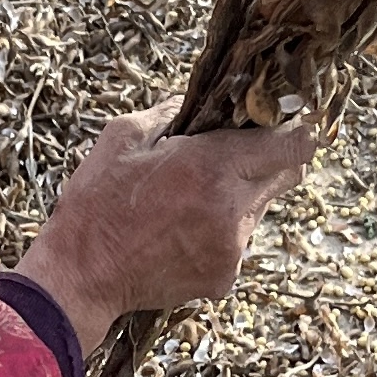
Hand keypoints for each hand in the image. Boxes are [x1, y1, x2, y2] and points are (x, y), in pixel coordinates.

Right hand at [11, 96, 317, 353]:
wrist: (80, 276)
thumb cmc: (95, 203)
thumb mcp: (122, 137)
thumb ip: (169, 111)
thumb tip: (195, 98)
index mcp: (213, 166)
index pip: (294, 144)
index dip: (296, 131)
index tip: (285, 126)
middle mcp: (233, 208)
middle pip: (287, 175)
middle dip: (267, 162)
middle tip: (232, 160)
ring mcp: (232, 247)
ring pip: (259, 210)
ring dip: (237, 199)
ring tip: (188, 204)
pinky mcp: (225, 277)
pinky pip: (238, 245)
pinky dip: (219, 235)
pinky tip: (179, 235)